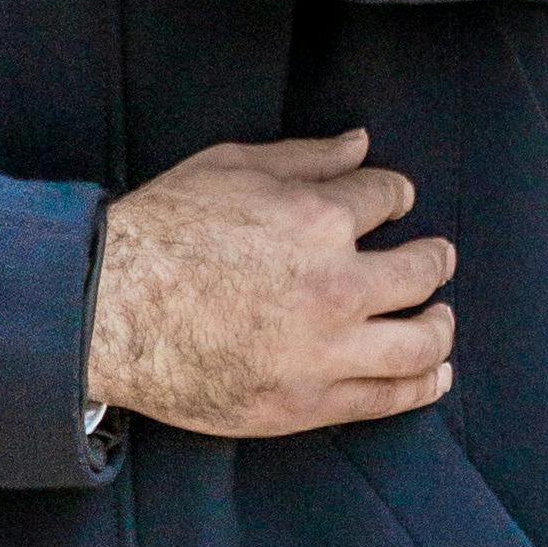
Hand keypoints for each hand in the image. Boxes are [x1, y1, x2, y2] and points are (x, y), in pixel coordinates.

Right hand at [86, 133, 454, 439]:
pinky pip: (385, 398)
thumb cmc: (160, 232)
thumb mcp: (230, 168)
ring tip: (441, 320)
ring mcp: (325, 351)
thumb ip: (306, 158)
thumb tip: (362, 144)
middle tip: (437, 259)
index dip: (396, 196)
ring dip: (441, 327)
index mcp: (317, 218)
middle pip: (422, 271)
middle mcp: (335, 286)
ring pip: (420, 343)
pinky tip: (436, 375)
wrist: (106, 313)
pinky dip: (421, 386)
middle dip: (435, 259)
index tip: (397, 202)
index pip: (388, 197)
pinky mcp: (307, 402)